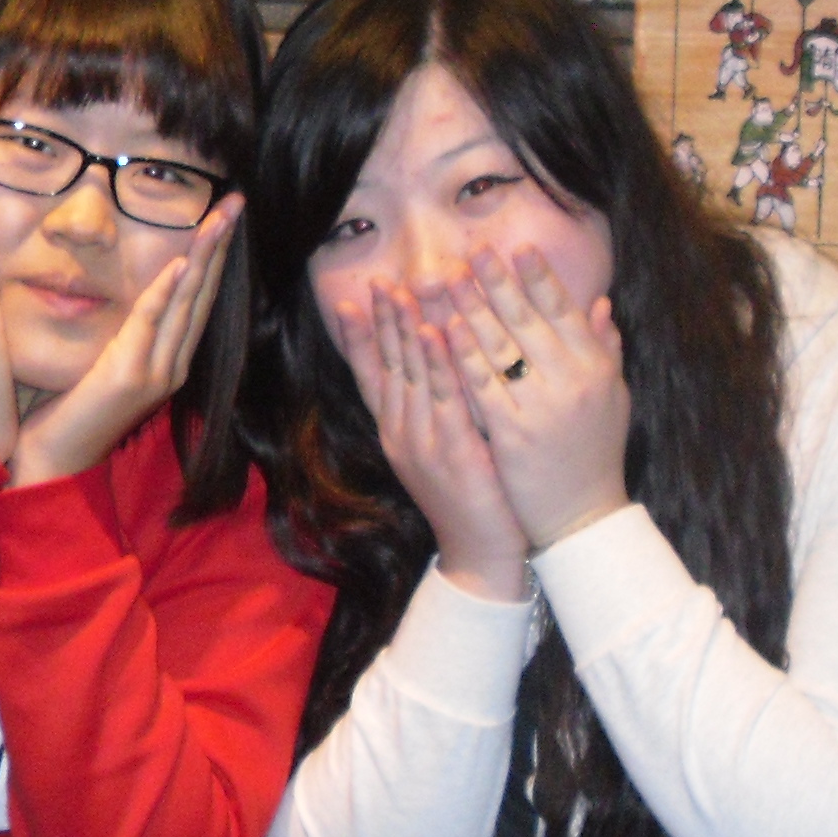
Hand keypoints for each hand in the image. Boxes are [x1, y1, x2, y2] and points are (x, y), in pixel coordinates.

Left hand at [12, 196, 241, 486]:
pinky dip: (167, 292)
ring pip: (187, 302)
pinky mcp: (131, 377)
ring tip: (219, 218)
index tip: (223, 213)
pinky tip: (182, 263)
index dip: (213, 254)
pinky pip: (151, 323)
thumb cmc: (67, 410)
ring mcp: (157, 372)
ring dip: (204, 256)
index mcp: (167, 359)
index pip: (197, 296)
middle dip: (220, 244)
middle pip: (204, 293)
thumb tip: (128, 291)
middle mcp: (172, 365)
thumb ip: (123, 330)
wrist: (52, 461)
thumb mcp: (103, 360)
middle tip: (235, 201)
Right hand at [334, 279, 525, 599]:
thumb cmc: (474, 498)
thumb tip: (440, 363)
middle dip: (383, 321)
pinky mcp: (452, 451)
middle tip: (379, 280)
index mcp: (397, 432)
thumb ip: (441, 405)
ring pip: (410, 374)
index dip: (361, 337)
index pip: (372, 375)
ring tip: (401, 291)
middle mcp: (401, 433)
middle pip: (387, 366)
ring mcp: (423, 442)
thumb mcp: (446, 447)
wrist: (482, 555)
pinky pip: (443, 397)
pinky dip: (437, 362)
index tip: (355, 299)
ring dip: (405, 329)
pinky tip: (436, 332)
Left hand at [422, 247, 630, 554]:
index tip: (519, 247)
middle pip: (529, 321)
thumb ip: (606, 350)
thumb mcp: (613, 400)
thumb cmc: (596, 457)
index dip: (540, 277)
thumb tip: (601, 304)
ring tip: (450, 278)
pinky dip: (463, 355)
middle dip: (499, 282)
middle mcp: (573, 382)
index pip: (564, 312)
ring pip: (501, 347)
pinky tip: (443, 330)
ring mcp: (543, 407)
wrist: (584, 519)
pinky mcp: (514, 433)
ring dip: (473, 308)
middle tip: (474, 250)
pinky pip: (483, 386)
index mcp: (597, 369)